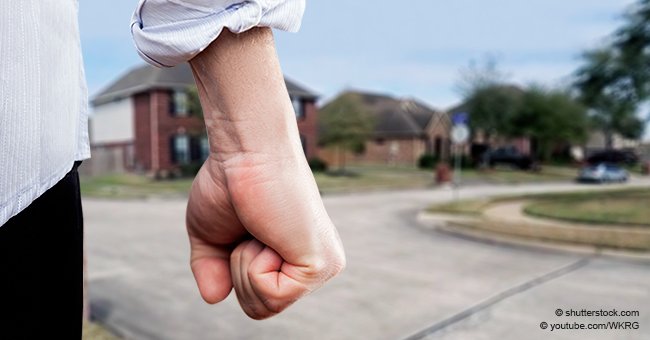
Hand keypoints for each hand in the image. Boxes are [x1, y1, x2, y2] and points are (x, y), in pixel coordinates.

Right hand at [187, 151, 344, 318]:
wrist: (246, 151)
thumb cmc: (230, 182)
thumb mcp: (211, 235)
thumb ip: (212, 269)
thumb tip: (215, 297)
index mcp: (295, 259)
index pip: (258, 300)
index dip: (233, 270)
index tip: (244, 228)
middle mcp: (316, 265)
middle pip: (261, 309)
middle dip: (237, 271)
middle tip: (251, 227)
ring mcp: (323, 267)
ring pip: (265, 306)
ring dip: (244, 265)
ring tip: (260, 227)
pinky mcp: (321, 265)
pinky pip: (272, 295)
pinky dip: (253, 264)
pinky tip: (269, 232)